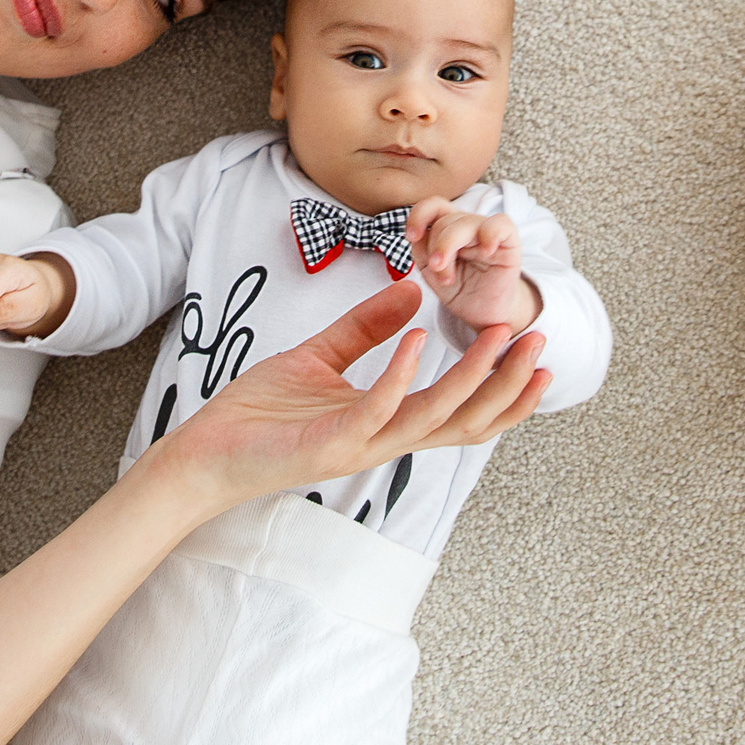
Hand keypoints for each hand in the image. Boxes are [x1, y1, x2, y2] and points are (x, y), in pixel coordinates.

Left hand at [144, 281, 548, 512]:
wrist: (204, 451)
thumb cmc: (258, 413)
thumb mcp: (318, 358)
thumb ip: (366, 329)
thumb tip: (412, 293)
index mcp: (385, 422)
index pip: (459, 410)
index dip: (501, 386)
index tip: (533, 349)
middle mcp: (382, 439)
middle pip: (465, 418)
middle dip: (507, 382)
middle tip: (540, 341)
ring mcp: (360, 446)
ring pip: (434, 416)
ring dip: (471, 377)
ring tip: (499, 337)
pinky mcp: (330, 445)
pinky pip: (376, 409)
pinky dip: (401, 374)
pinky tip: (420, 339)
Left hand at [405, 199, 535, 332]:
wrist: (484, 315)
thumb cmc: (460, 291)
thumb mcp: (432, 272)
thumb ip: (421, 250)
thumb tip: (417, 235)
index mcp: (447, 229)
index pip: (433, 206)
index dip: (419, 215)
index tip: (411, 237)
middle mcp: (467, 227)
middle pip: (445, 220)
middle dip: (435, 247)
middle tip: (437, 272)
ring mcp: (487, 233)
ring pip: (466, 222)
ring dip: (450, 248)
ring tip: (448, 278)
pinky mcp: (509, 243)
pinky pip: (501, 224)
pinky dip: (490, 234)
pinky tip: (485, 252)